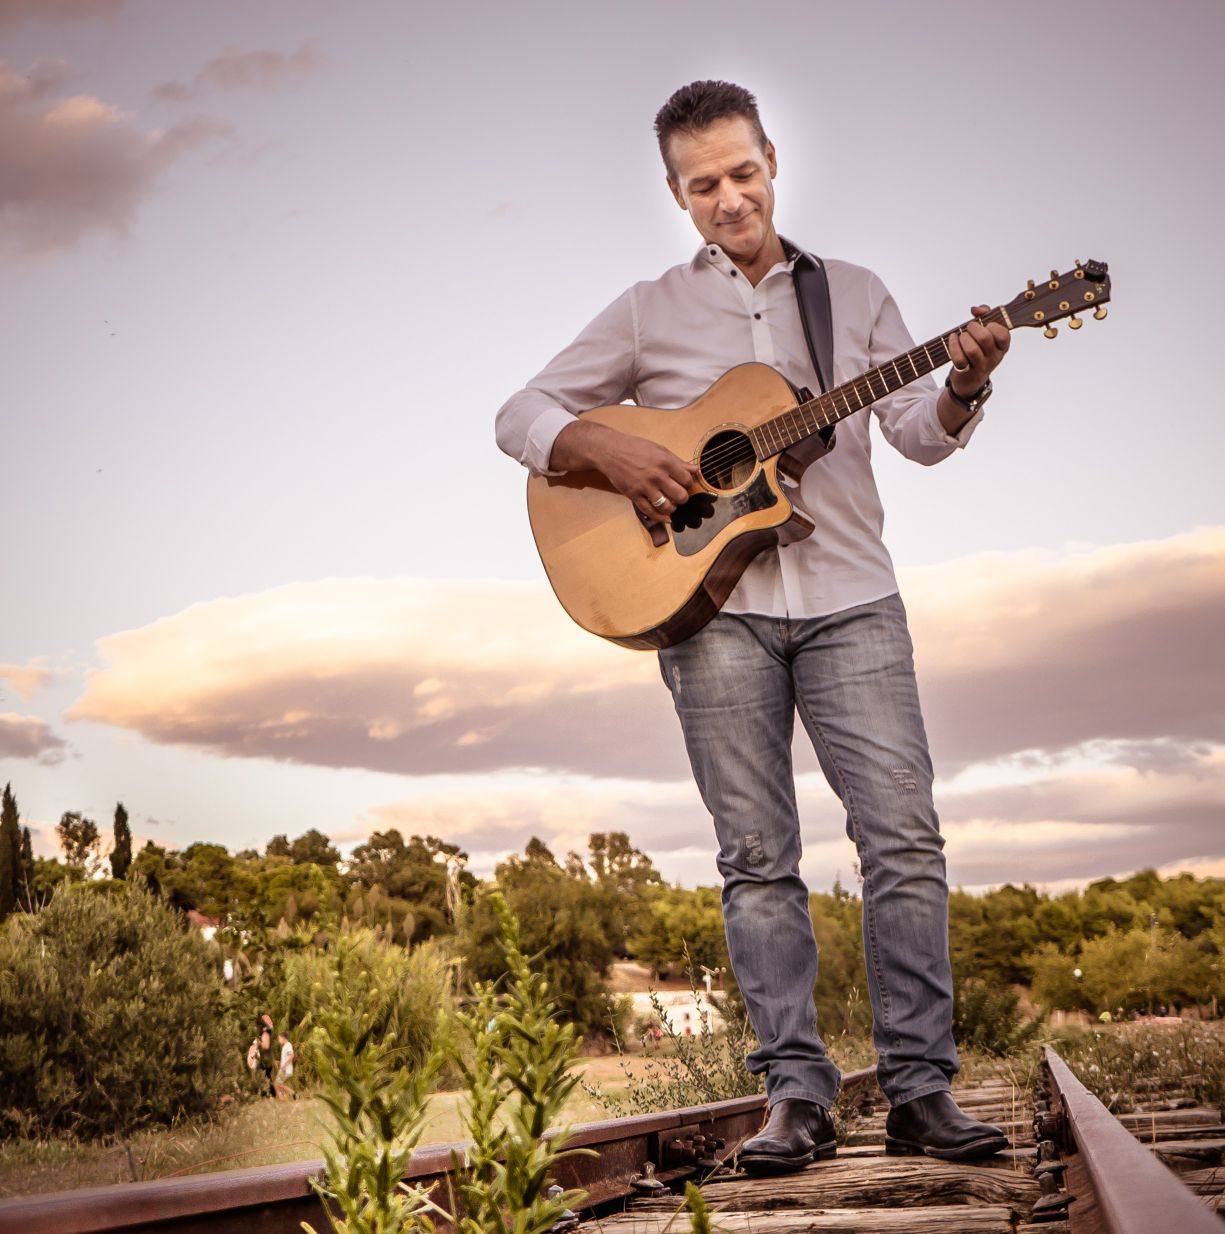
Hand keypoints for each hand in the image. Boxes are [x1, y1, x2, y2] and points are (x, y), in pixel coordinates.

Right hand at [550, 421, 698, 523]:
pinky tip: (666, 518)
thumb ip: (678, 462)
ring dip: (672, 508)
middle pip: (680, 495)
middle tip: (679, 496)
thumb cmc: (635, 448)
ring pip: (666, 506)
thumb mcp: (659, 450)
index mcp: (665, 462)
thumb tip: (696, 471)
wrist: (610, 451)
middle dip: (682, 498)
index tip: (685, 484)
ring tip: (671, 505)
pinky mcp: (633, 495)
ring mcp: (644, 486)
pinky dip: (660, 518)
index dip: (689, 484)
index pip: (687, 480)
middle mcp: (656, 475)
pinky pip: (650, 511)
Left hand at [946, 304, 1009, 397]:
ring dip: (963, 338)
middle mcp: (994, 357)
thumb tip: (975, 309)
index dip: (992, 325)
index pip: (1003, 334)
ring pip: (971, 349)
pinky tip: (952, 339)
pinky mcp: (967, 372)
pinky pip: (959, 359)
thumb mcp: (987, 332)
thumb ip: (985, 315)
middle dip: (973, 328)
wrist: (970, 379)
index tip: (986, 324)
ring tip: (961, 336)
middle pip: (984, 338)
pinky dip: (953, 346)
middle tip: (969, 328)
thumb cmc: (979, 349)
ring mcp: (981, 366)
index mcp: (1003, 346)